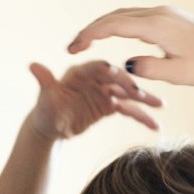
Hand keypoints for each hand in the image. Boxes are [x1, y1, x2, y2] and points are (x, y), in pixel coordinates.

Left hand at [28, 60, 161, 140]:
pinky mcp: (111, 106)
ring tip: (160, 106)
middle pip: (117, 80)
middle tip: (141, 94)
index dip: (106, 70)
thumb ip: (44, 81)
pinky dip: (141, 117)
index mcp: (81, 73)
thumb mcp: (46, 98)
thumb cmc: (46, 111)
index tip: (116, 72)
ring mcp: (105, 92)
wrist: (51, 128)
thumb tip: (32, 66)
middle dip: (130, 86)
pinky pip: (128, 110)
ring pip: (127, 94)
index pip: (96, 68)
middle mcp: (96, 79)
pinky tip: (155, 125)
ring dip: (144, 100)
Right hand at [68, 6, 193, 85]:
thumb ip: (147, 68)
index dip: (90, 35)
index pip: (113, 26)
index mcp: (156, 26)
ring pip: (124, 14)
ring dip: (104, 25)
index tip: (73, 47)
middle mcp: (158, 14)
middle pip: (114, 16)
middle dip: (91, 29)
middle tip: (73, 45)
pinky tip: (112, 34)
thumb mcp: (175, 74)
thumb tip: (127, 65)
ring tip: (88, 40)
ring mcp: (164, 12)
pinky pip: (136, 16)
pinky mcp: (169, 16)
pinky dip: (118, 24)